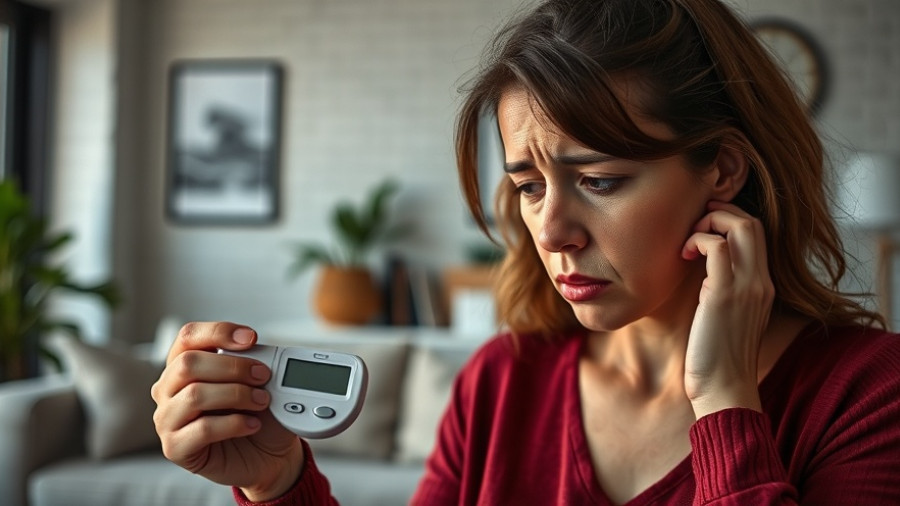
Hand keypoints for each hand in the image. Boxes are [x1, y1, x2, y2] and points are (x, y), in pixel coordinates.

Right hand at [151, 322, 303, 500]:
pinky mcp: (175, 447)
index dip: (219, 332)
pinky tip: (252, 425)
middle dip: (233, 366)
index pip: (189, 336)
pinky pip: (202, 429)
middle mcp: (168, 388)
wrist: (267, 454)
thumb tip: (259, 353)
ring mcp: (167, 419)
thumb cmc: (257, 413)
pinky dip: (234, 423)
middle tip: (263, 375)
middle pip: (189, 363)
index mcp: (183, 364)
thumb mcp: (259, 381)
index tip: (251, 338)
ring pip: (195, 395)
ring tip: (262, 401)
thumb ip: (253, 362)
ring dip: (236, 394)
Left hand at [681, 201, 773, 418]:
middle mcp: (760, 282)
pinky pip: (718, 247)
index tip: (701, 231)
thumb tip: (701, 272)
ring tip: (689, 242)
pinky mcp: (725, 294)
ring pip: (741, 226)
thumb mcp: (725, 317)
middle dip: (719, 213)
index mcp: (762, 286)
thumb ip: (723, 291)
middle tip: (694, 229)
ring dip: (709, 223)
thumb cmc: (716, 357)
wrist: (724, 389)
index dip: (728, 220)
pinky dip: (699, 240)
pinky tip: (684, 255)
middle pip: (753, 222)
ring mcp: (747, 286)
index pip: (756, 233)